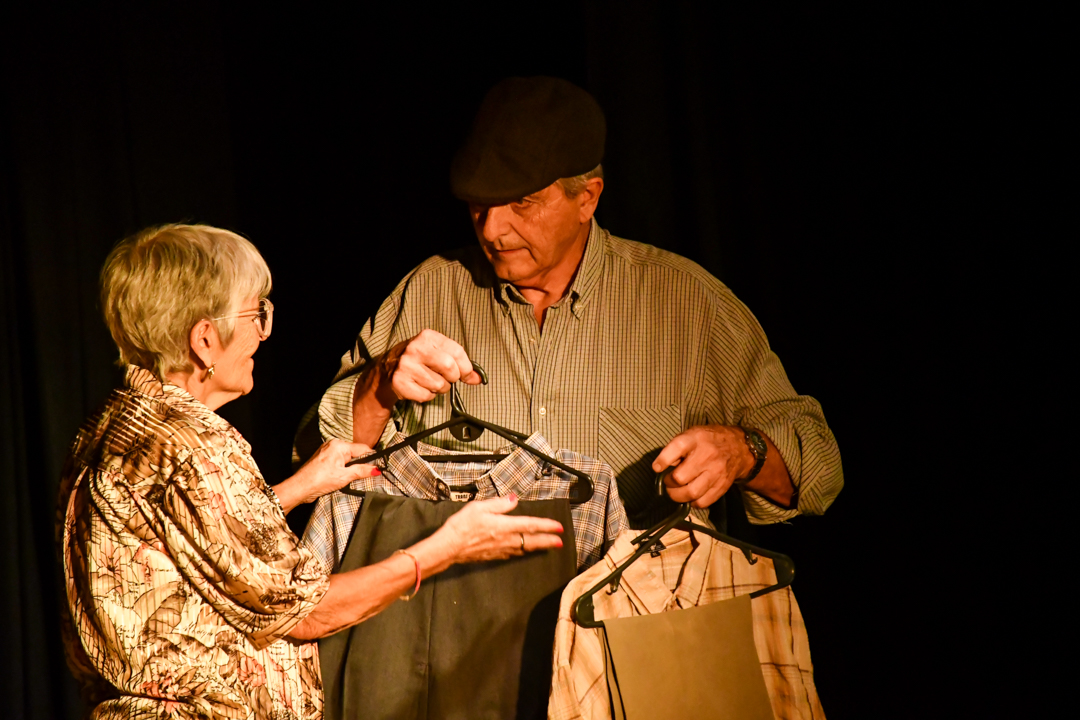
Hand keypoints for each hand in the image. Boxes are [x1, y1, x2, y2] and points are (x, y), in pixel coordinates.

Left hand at [285, 438, 380, 506]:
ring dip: (351, 466)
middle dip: (360, 463)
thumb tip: (376, 469)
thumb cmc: (320, 480)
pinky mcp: (323, 458)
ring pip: (346, 457)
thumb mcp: (344, 476)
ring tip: (350, 477)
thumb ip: (362, 471)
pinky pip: (338, 460)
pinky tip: (341, 476)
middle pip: (354, 452)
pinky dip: (342, 467)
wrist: (300, 487)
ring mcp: (327, 450)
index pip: (362, 449)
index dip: (372, 458)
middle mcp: (333, 444)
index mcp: (339, 445)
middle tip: (364, 475)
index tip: (378, 467)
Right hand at [376, 329, 482, 407]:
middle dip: (452, 378)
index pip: (457, 352)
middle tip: (444, 378)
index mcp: (427, 337)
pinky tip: (419, 387)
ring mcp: (406, 365)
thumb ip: (460, 363)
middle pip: (449, 368)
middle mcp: (415, 348)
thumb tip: (478, 378)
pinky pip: (426, 396)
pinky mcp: (399, 382)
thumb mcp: (438, 353)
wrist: (387, 368)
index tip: (466, 374)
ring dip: (439, 388)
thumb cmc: (419, 360)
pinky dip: (426, 395)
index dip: (466, 367)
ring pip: (439, 385)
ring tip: (428, 381)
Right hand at [433, 495, 563, 563]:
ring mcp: (500, 550)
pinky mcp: (493, 556)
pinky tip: (524, 551)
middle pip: (532, 541)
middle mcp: (506, 540)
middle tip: (560, 542)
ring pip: (524, 549)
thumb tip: (514, 499)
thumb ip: (499, 504)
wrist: (448, 547)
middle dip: (548, 541)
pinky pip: (513, 554)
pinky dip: (523, 552)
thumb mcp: (479, 507)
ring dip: (538, 547)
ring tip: (548, 546)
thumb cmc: (461, 526)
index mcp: (504, 526)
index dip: (546, 526)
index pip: (530, 525)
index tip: (559, 527)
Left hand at [651, 425, 753, 508]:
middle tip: (668, 481)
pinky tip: (690, 496)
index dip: (663, 460)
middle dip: (669, 482)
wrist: (739, 447)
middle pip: (680, 477)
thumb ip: (677, 448)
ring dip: (677, 496)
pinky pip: (703, 502)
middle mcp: (706, 456)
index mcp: (696, 439)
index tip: (657, 468)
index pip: (677, 448)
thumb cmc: (708, 440)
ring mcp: (716, 472)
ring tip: (675, 492)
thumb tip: (663, 467)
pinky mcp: (722, 486)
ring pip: (691, 493)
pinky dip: (692, 502)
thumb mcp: (692, 434)